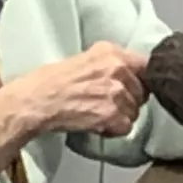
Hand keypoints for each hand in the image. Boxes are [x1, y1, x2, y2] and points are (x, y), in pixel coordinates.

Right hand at [0, 43, 147, 162]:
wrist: (35, 101)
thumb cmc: (51, 81)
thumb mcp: (84, 59)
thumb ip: (110, 63)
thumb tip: (132, 74)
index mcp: (111, 52)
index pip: (146, 65)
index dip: (141, 80)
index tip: (134, 87)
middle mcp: (118, 69)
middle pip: (143, 92)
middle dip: (129, 100)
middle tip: (105, 103)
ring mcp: (116, 92)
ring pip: (135, 111)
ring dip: (119, 117)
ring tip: (96, 112)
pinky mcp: (112, 114)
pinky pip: (126, 127)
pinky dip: (112, 130)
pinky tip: (95, 123)